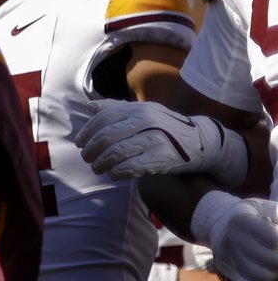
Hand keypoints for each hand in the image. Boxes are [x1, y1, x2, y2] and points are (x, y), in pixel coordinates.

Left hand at [75, 100, 246, 184]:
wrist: (201, 141)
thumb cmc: (165, 127)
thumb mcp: (143, 111)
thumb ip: (116, 108)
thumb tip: (90, 106)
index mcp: (138, 108)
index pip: (104, 118)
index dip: (87, 131)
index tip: (79, 142)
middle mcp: (146, 120)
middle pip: (107, 135)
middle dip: (91, 149)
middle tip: (86, 158)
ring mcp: (156, 139)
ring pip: (117, 152)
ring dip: (101, 162)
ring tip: (96, 168)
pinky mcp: (164, 158)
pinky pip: (132, 167)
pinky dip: (117, 172)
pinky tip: (113, 174)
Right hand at [191, 191, 277, 280]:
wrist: (217, 220)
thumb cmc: (247, 214)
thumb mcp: (260, 207)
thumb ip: (275, 213)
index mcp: (244, 221)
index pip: (274, 238)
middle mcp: (234, 239)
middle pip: (272, 260)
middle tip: (276, 252)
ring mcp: (228, 255)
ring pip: (264, 275)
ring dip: (274, 271)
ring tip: (273, 262)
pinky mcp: (225, 267)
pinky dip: (262, 278)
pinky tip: (263, 268)